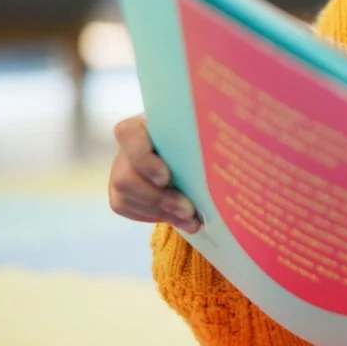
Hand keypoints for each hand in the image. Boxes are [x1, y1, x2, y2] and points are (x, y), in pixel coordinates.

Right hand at [108, 115, 201, 232]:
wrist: (185, 149)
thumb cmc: (193, 135)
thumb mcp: (195, 129)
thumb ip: (200, 134)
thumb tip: (227, 145)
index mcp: (141, 125)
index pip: (128, 135)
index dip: (143, 159)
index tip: (166, 178)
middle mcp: (124, 149)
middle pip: (126, 178)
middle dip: (159, 198)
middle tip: (188, 210)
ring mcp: (119, 172)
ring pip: (126, 199)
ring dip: (161, 213)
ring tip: (191, 220)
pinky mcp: (121, 195)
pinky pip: (131, 211)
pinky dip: (158, 217)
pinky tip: (181, 220)